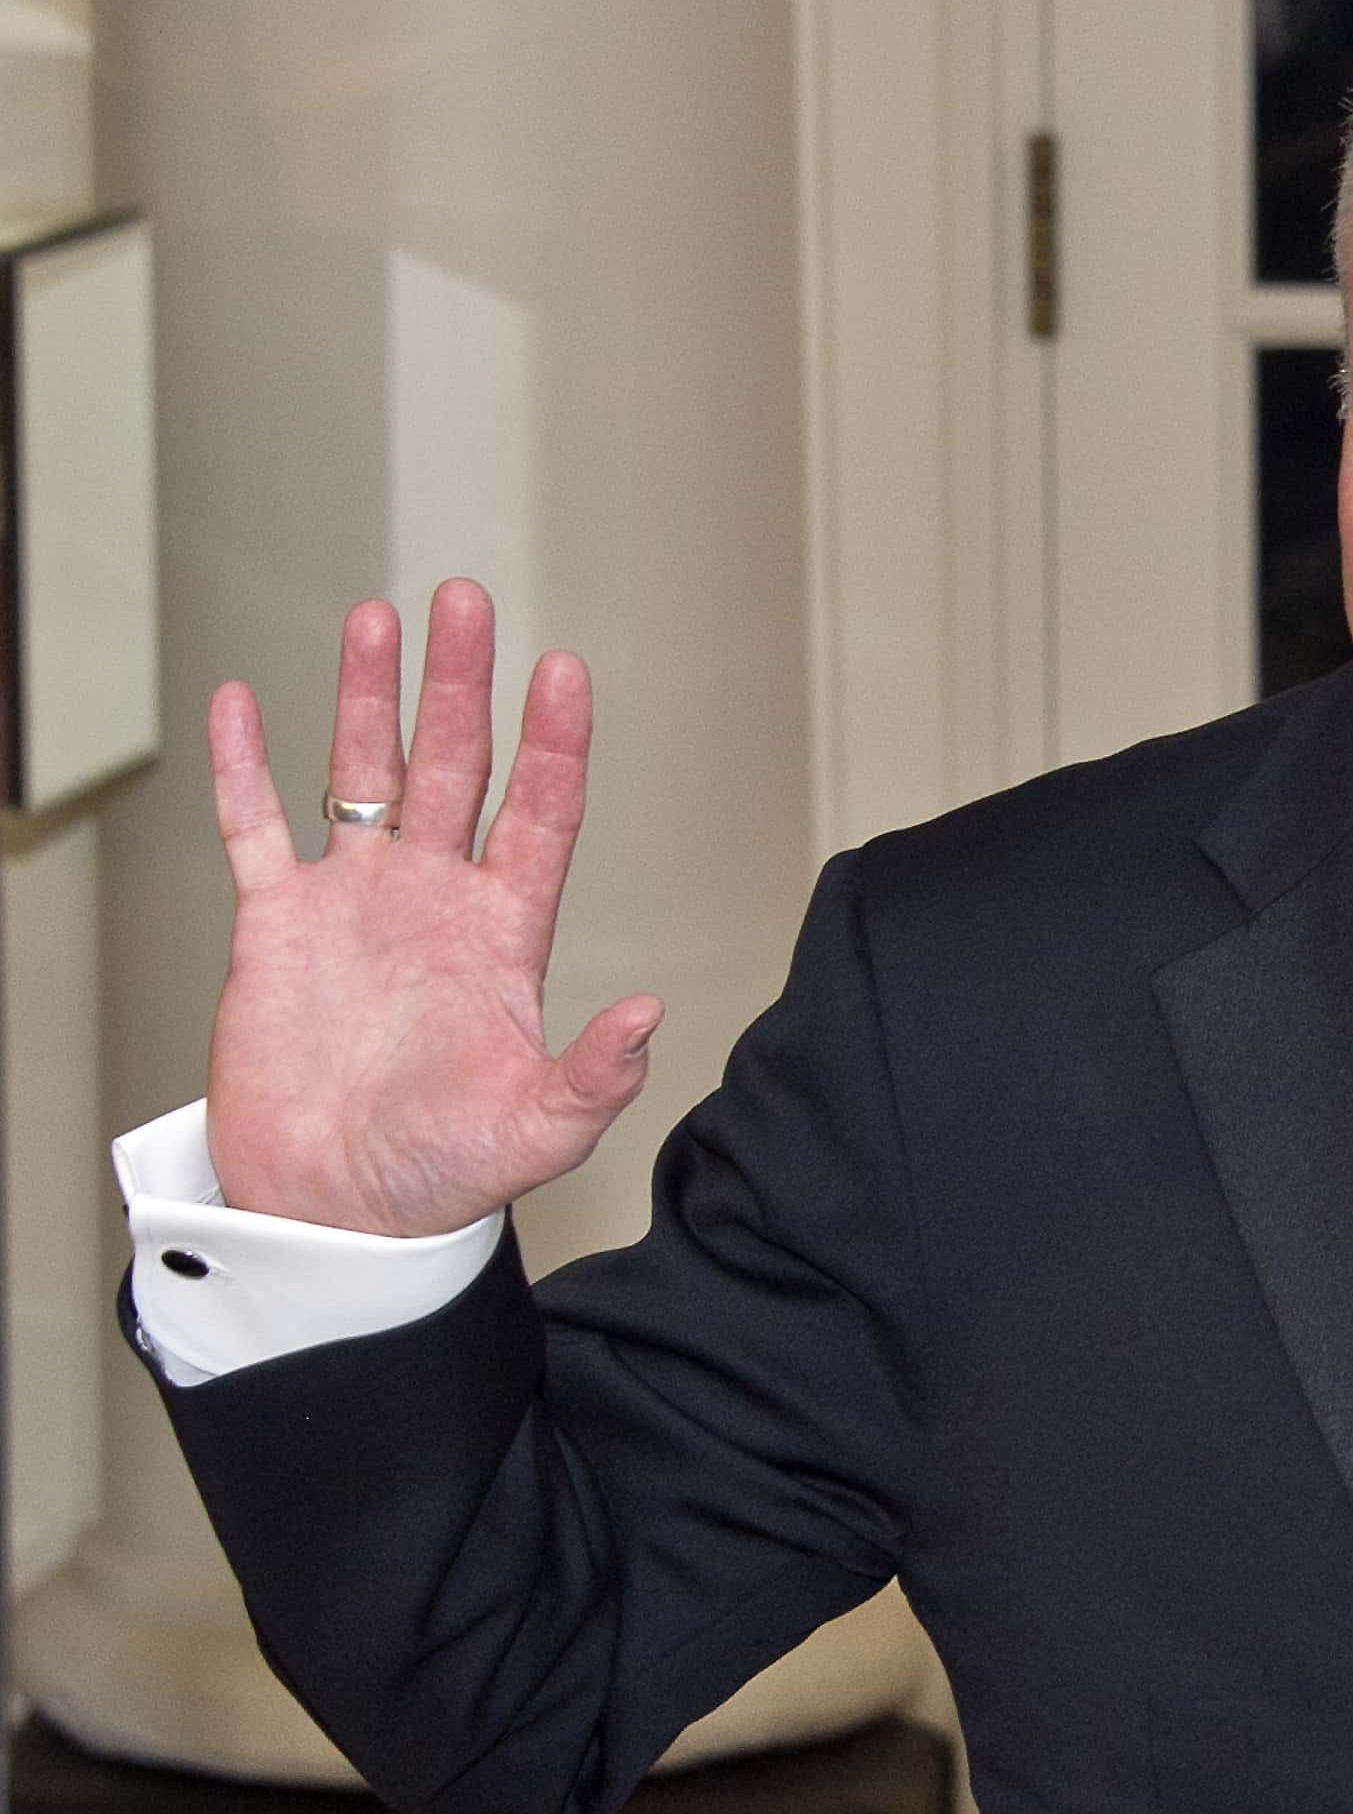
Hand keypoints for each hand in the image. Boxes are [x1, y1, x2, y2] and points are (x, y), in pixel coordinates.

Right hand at [202, 579, 661, 1235]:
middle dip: (461, 684)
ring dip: (371, 697)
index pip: (540, 814)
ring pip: (362, 773)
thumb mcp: (537, 1131)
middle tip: (466, 600)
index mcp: (504, 933)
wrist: (336, 1212)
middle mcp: (435, 899)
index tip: (564, 670)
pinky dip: (242, 767)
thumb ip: (597, 1074)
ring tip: (380, 616)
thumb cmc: (442, 1176)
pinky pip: (254, 830)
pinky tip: (240, 700)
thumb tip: (651, 1017)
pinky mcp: (275, 927)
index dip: (553, 744)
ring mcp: (355, 904)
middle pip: (454, 765)